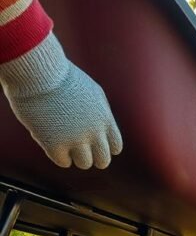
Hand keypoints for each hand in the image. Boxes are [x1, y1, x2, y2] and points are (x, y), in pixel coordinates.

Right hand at [6, 60, 122, 169]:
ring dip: (74, 155)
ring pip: (84, 164)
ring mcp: (75, 139)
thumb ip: (101, 114)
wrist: (39, 72)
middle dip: (92, 156)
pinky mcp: (55, 144)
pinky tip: (49, 138)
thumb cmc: (62, 78)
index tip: (92, 140)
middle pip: (103, 160)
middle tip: (79, 147)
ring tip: (63, 139)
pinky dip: (57, 153)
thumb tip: (103, 135)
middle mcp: (94, 132)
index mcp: (105, 118)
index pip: (115, 147)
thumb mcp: (91, 92)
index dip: (104, 146)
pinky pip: (63, 162)